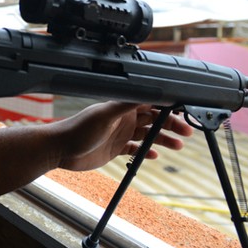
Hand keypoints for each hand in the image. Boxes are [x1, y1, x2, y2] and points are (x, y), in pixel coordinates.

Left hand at [55, 102, 191, 171]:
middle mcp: (122, 118)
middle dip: (171, 124)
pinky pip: (135, 149)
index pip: (149, 102)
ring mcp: (119, 133)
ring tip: (178, 145)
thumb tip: (146, 91)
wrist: (61, 149)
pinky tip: (154, 156)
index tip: (184, 109)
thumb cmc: (78, 129)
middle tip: (187, 132)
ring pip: (147, 134)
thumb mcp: (104, 115)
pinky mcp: (115, 149)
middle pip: (153, 119)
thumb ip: (125, 103)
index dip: (167, 105)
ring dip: (163, 139)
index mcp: (121, 107)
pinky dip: (146, 152)